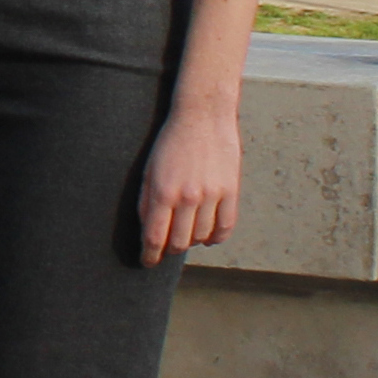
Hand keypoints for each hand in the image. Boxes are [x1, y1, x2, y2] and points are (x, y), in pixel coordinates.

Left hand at [134, 93, 239, 264]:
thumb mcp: (149, 170)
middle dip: (169, 250)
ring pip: (201, 237)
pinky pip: (225, 228)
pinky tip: (207, 235)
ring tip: (185, 233)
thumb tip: (147, 232)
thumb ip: (146, 202)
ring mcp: (212, 195)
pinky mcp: (231, 191)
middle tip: (166, 247)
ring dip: (191, 241)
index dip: (149, 255)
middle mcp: (188, 196)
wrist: (202, 115)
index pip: (154, 237)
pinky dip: (215, 237)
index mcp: (163, 191)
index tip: (147, 262)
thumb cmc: (171, 142)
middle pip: (179, 243)